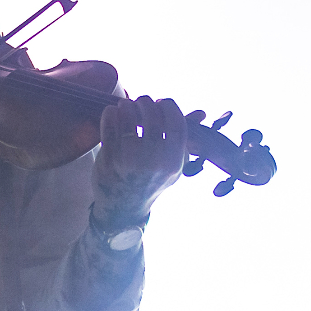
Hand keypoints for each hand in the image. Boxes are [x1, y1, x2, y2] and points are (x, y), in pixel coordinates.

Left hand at [92, 97, 198, 229]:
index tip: (162, 103)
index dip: (169, 107)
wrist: (122, 208)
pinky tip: (113, 112)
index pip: (177, 123)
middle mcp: (153, 161)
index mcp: (173, 162)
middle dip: (146, 103)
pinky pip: (109, 125)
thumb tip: (202, 113)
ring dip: (127, 105)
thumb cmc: (150, 180)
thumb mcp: (172, 164)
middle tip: (141, 102)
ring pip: (129, 117)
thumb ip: (184, 137)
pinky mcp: (109, 158)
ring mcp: (129, 159)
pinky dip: (110, 113)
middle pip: (152, 116)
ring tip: (127, 106)